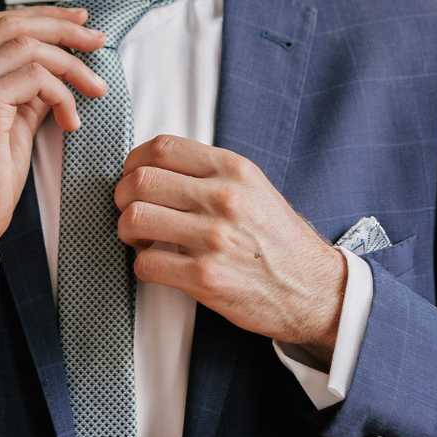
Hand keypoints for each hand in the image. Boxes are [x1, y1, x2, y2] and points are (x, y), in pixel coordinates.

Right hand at [0, 5, 107, 275]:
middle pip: (13, 24)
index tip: (79, 23)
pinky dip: (62, 94)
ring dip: (71, 65)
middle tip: (98, 41)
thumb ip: (28, 90)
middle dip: (62, 28)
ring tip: (95, 89)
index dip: (42, 16)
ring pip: (28, 47)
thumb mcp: (12, 122)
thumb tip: (62, 67)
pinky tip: (70, 120)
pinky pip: (34, 78)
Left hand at [114, 135, 346, 362]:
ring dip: (126, 231)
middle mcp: (223, 198)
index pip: (161, 147)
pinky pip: (146, 264)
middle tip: (129, 210)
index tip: (131, 176)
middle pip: (140, 181)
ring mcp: (213, 238)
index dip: (133, 161)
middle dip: (122, 196)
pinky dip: (142, 265)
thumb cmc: (278, 239)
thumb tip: (156, 167)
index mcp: (233, 169)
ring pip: (135, 219)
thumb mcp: (253, 187)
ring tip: (140, 239)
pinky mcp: (205, 278)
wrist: (314, 289)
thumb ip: (210, 172)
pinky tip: (158, 265)